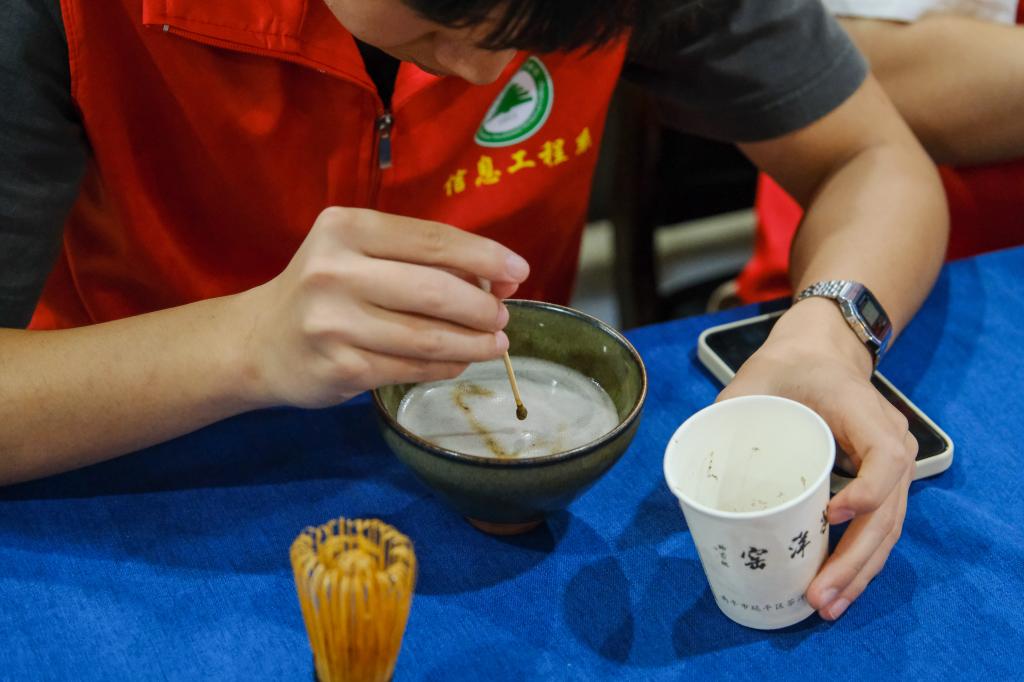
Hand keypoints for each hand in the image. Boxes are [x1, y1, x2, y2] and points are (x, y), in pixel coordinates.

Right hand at [237, 207, 529, 407]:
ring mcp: (334, 323)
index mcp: (346, 229)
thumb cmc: (325, 290)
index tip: (519, 271)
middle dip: (482, 307)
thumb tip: (501, 279)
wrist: (259, 342)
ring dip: (473, 343)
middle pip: (435, 290)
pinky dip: (446, 366)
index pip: (433, 240)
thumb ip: (421, 259)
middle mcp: (334, 271)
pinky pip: (411, 367)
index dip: (485, 256)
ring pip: (428, 336)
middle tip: (502, 317)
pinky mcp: (339, 367)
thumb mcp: (360, 255)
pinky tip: (460, 362)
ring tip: (495, 345)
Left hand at [717, 299, 916, 620]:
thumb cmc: (786, 367)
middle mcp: (890, 439)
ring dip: (859, 572)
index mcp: (864, 410)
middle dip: (854, 560)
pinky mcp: (882, 481)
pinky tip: (837, 589)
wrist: (818, 352)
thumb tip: (688, 463)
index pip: (885, 457)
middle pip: (888, 511)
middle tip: (819, 596)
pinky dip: (860, 560)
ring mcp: (892, 463)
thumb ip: (726, 413)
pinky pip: (879, 526)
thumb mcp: (753, 380)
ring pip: (887, 528)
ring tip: (828, 606)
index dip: (865, 493)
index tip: (828, 517)